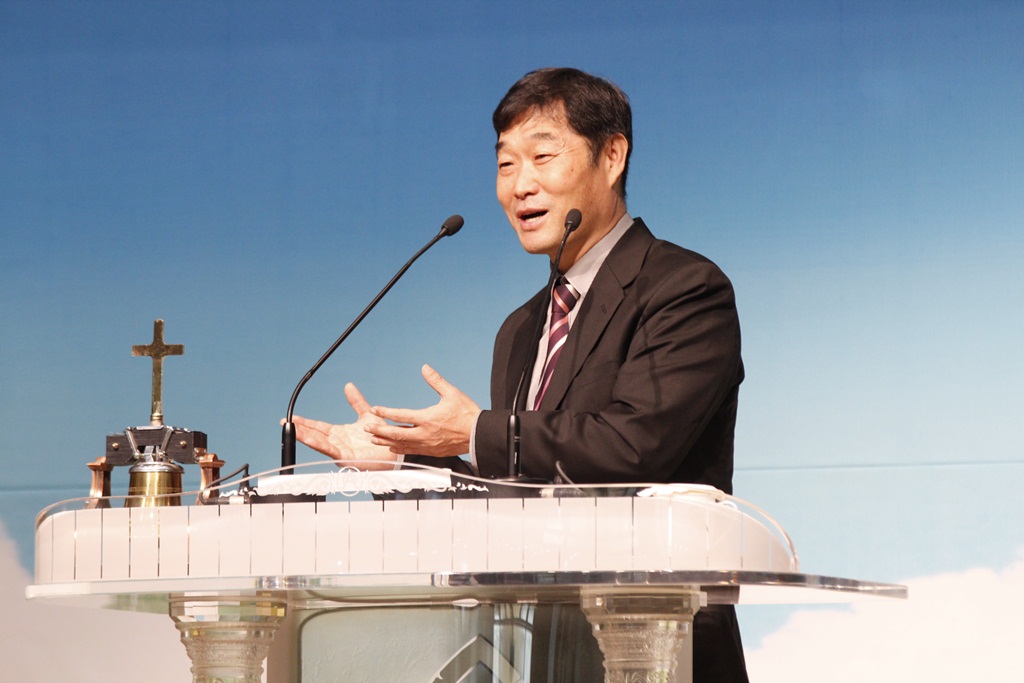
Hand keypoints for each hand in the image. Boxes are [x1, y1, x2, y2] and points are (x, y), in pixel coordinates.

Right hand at [289, 383, 397, 469]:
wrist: (395, 450)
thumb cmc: (382, 437)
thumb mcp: (366, 415)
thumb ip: (356, 402)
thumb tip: (349, 386)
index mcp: (340, 433)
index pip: (318, 426)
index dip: (305, 421)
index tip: (292, 416)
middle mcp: (338, 442)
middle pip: (314, 433)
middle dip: (298, 428)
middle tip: (284, 421)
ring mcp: (340, 451)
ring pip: (318, 442)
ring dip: (304, 436)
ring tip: (291, 429)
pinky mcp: (346, 458)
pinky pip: (330, 450)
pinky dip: (318, 444)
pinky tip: (308, 438)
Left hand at [365, 364, 480, 456]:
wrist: (479, 435)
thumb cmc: (467, 413)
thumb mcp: (452, 394)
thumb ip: (436, 381)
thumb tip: (425, 368)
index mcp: (428, 418)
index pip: (401, 415)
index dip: (386, 412)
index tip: (375, 409)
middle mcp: (425, 434)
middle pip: (397, 433)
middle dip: (380, 430)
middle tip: (366, 427)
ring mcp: (427, 445)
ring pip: (402, 445)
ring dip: (386, 441)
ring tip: (374, 438)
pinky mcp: (432, 452)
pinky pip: (411, 451)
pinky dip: (400, 449)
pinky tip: (392, 447)